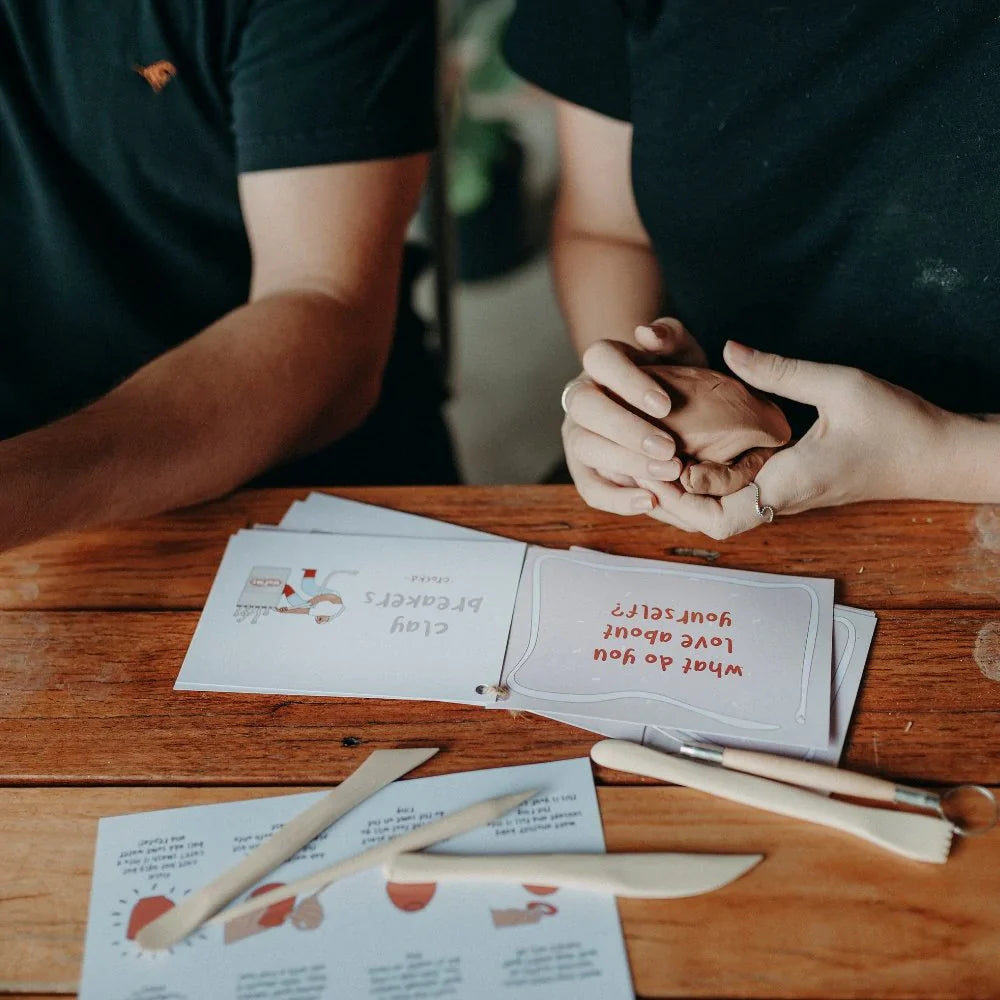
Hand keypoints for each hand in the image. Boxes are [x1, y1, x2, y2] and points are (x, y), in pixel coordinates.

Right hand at [562, 318, 707, 513]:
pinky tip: (649, 502)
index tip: (666, 405)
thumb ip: (671, 336)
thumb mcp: (682, 353)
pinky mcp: (584, 469)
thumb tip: (646, 333)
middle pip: (585, 405)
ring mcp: (577, 433)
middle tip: (669, 448)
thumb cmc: (676, 379)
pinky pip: (590, 488)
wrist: (672, 415)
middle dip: (626, 428)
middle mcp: (581, 396)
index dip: (628, 381)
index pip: (600, 359)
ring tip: (668, 474)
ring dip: (625, 461)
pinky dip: (617, 499)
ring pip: (584, 446)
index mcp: (601, 362)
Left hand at [636, 341, 959, 538]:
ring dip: (687, 498)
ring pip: (723, 516)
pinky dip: (709, 488)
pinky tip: (689, 460)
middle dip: (672, 504)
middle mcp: (784, 500)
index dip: (681, 499)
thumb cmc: (897, 423)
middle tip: (637, 469)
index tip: (652, 467)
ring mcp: (787, 499)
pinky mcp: (792, 490)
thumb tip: (730, 349)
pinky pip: (739, 501)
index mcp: (790, 483)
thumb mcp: (840, 385)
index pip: (721, 516)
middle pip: (712, 524)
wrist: (935, 456)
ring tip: (651, 465)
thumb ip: (780, 371)